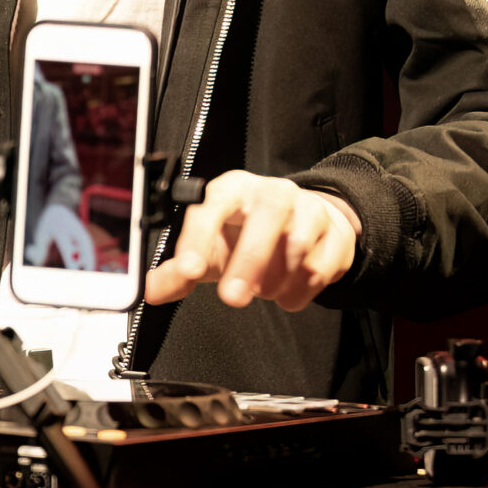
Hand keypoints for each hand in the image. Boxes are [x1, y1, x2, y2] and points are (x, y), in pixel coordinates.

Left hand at [141, 171, 358, 312]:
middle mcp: (272, 192)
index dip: (198, 238)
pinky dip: (301, 290)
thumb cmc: (246, 234)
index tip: (189, 270)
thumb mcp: (211, 249)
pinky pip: (321, 266)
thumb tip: (150, 291)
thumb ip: (179, 271)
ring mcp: (309, 208)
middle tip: (232, 299)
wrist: (304, 224)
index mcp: (232, 189)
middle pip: (265, 216)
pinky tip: (288, 290)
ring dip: (276, 280)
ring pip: (298, 245)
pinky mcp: (336, 231)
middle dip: (248, 262)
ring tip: (263, 289)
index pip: (212, 205)